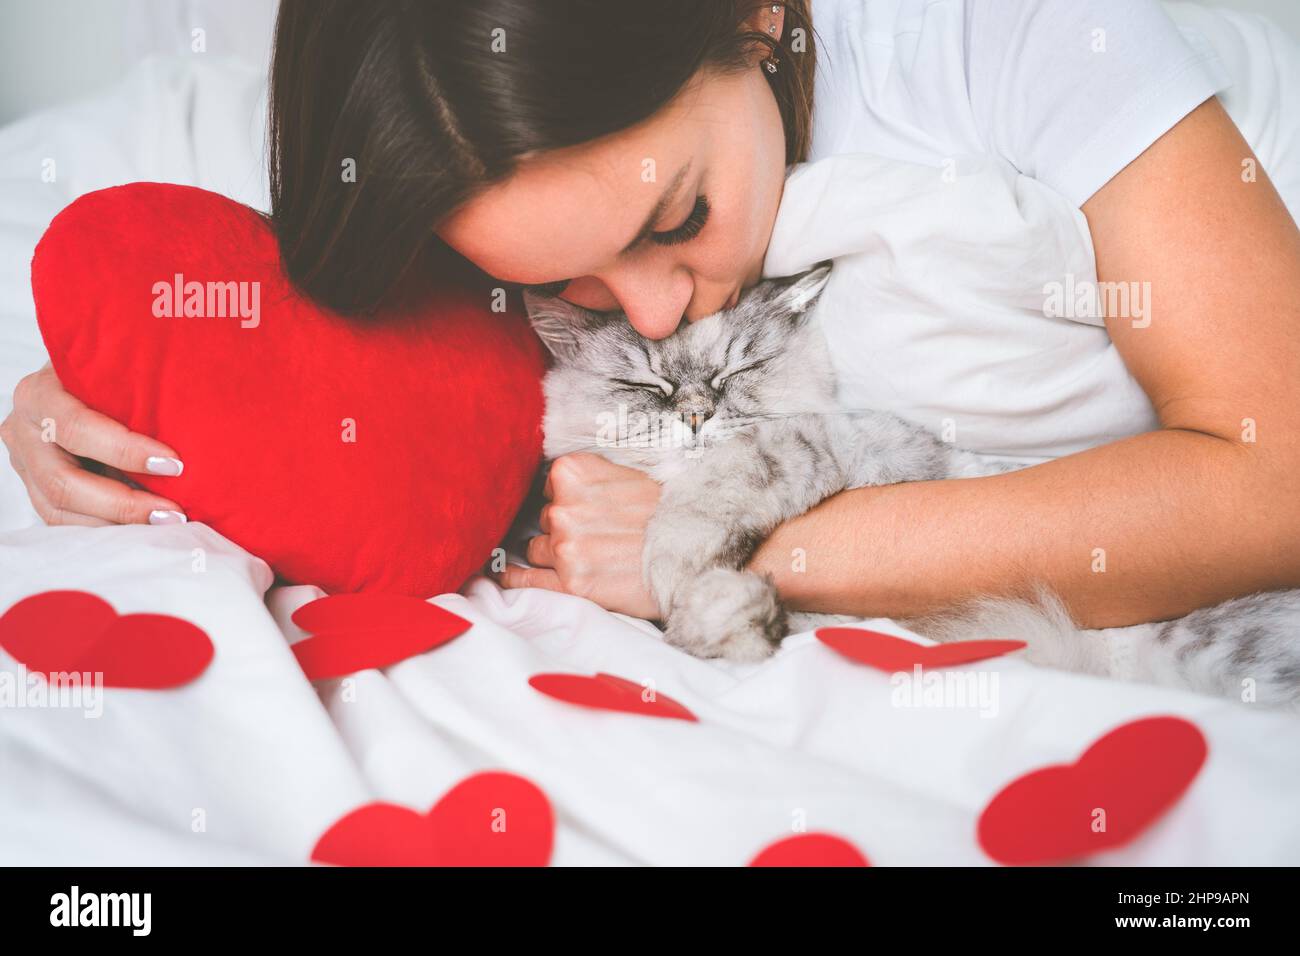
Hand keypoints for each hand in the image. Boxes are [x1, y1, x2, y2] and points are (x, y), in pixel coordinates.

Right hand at [1, 364, 185, 525]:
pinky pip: (66, 521)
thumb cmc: (108, 373)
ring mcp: (25, 465)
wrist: (80, 383)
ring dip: (117, 524)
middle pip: (63, 483)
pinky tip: (144, 528)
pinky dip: (107, 528)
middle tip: (172, 512)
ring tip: (165, 523)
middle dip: (123, 503)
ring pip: (60, 511)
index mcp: (38, 394)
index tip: (174, 464)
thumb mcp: (117, 369)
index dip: (125, 451)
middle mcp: (23, 431)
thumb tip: (192, 427)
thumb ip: (138, 391)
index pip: (77, 428)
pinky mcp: (35, 489)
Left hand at [497, 452, 661, 618]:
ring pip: (536, 548)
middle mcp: (563, 508)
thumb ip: (586, 479)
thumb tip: (553, 489)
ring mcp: (565, 548)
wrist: (692, 554)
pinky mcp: (571, 584)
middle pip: (544, 520)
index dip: (565, 501)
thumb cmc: (663, 516)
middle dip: (562, 528)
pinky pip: (527, 580)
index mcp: (572, 473)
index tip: (581, 510)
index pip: (548, 487)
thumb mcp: (625, 476)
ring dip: (552, 554)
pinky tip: (505, 575)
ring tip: (586, 557)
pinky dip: (514, 577)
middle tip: (595, 537)